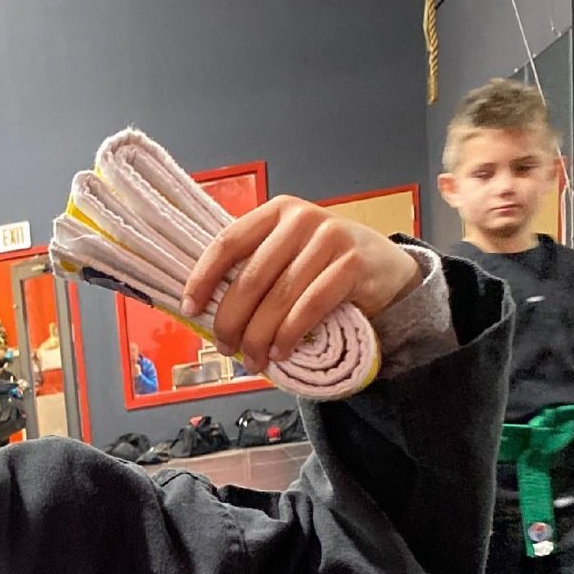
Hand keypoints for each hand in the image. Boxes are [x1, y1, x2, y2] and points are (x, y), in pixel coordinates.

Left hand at [181, 198, 420, 374]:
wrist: (384, 269)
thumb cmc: (324, 267)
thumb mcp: (287, 257)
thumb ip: (255, 271)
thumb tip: (209, 313)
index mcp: (275, 213)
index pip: (228, 242)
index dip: (203, 278)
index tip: (190, 308)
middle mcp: (300, 219)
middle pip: (250, 278)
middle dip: (232, 321)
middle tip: (226, 348)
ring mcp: (329, 238)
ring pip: (278, 297)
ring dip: (260, 337)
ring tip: (253, 360)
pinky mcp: (352, 263)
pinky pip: (310, 306)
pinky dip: (290, 334)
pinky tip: (280, 352)